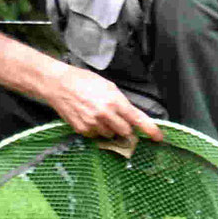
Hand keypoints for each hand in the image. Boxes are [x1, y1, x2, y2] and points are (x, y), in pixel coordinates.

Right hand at [45, 64, 164, 142]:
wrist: (58, 84)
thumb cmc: (85, 81)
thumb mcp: (108, 87)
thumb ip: (122, 102)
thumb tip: (131, 116)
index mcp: (114, 101)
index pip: (137, 119)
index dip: (151, 130)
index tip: (159, 137)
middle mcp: (105, 115)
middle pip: (126, 132)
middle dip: (127, 128)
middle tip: (121, 120)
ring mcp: (92, 124)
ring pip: (111, 135)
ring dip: (111, 129)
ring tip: (100, 115)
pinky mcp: (81, 130)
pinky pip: (96, 136)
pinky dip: (97, 130)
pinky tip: (89, 118)